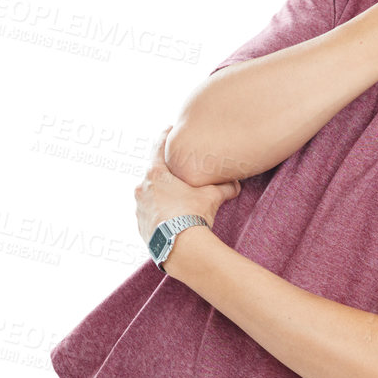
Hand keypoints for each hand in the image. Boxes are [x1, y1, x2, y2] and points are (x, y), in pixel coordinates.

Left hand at [134, 126, 241, 248]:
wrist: (181, 247)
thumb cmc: (193, 215)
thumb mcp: (212, 196)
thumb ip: (224, 187)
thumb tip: (237, 184)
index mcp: (156, 174)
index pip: (158, 147)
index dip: (165, 137)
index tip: (168, 130)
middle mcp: (143, 188)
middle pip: (153, 173)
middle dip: (165, 173)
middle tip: (177, 172)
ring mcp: (139, 208)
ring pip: (150, 195)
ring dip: (160, 195)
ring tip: (175, 200)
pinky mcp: (141, 226)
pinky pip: (149, 214)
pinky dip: (158, 213)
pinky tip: (170, 218)